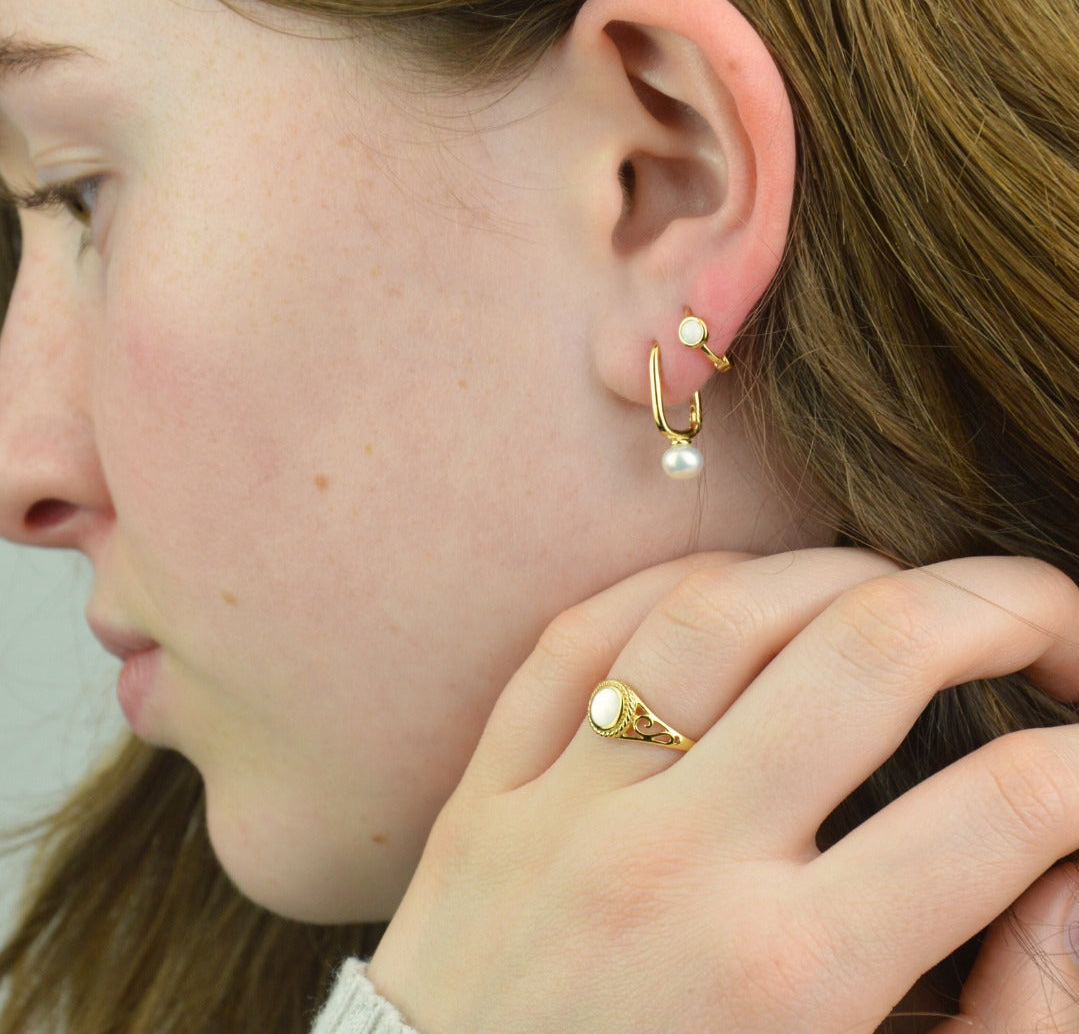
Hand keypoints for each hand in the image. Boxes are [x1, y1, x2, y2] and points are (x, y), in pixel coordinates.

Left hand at [368, 550, 1078, 1031]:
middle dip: (1001, 607)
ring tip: (896, 598)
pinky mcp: (489, 791)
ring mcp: (566, 810)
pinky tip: (738, 595)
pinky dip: (673, 587)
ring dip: (838, 571)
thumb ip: (1010, 1023)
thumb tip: (1070, 873)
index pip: (1004, 808)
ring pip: (720, 608)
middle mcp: (676, 866)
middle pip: (869, 651)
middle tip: (1048, 624)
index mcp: (789, 978)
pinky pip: (581, 634)